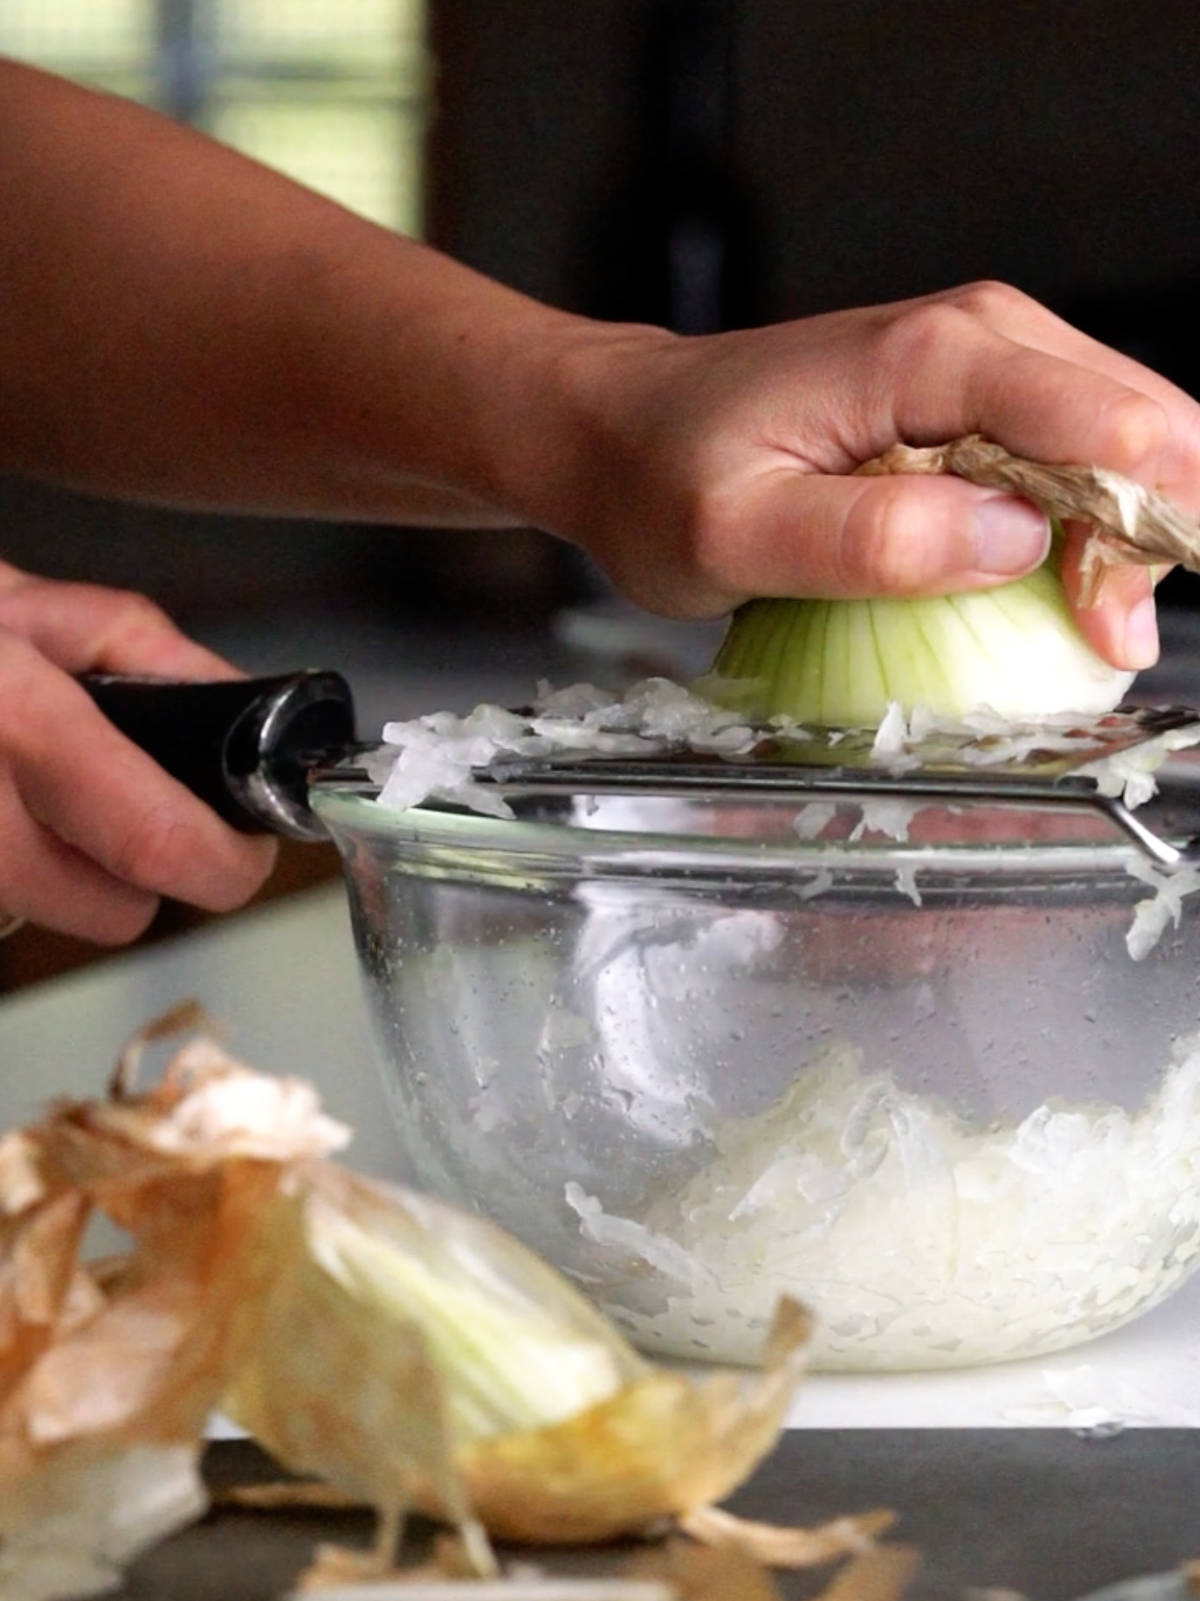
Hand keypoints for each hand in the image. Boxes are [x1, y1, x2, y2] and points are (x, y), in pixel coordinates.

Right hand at [0, 562, 276, 943]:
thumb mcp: (23, 602)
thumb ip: (144, 654)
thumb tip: (240, 709)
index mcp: (15, 722)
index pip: (163, 844)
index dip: (227, 861)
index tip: (243, 849)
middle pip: (119, 912)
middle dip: (138, 870)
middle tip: (123, 807)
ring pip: (48, 918)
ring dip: (59, 874)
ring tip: (22, 790)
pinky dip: (3, 873)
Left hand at [545, 281, 1199, 669]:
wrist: (618, 429)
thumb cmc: (660, 480)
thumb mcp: (738, 534)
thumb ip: (874, 540)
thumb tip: (1012, 541)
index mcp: (929, 358)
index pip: (1102, 424)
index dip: (1139, 530)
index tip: (1116, 629)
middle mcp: (976, 335)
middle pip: (1136, 426)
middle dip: (1149, 536)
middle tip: (1109, 645)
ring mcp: (980, 358)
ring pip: (1118, 436)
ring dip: (1126, 534)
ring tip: (1095, 629)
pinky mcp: (969, 395)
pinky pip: (1069, 450)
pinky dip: (1084, 519)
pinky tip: (1064, 584)